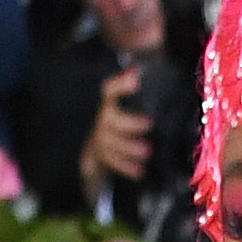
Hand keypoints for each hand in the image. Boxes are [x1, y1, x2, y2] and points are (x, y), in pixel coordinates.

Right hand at [82, 62, 153, 196]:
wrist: (92, 148)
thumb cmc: (114, 120)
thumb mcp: (119, 103)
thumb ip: (126, 86)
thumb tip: (136, 69)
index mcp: (106, 104)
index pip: (109, 91)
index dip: (120, 84)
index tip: (134, 79)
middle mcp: (100, 120)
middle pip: (110, 119)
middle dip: (130, 122)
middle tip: (149, 123)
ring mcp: (99, 139)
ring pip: (110, 143)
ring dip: (129, 147)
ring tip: (147, 151)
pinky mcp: (100, 156)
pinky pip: (111, 162)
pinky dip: (126, 167)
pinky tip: (140, 171)